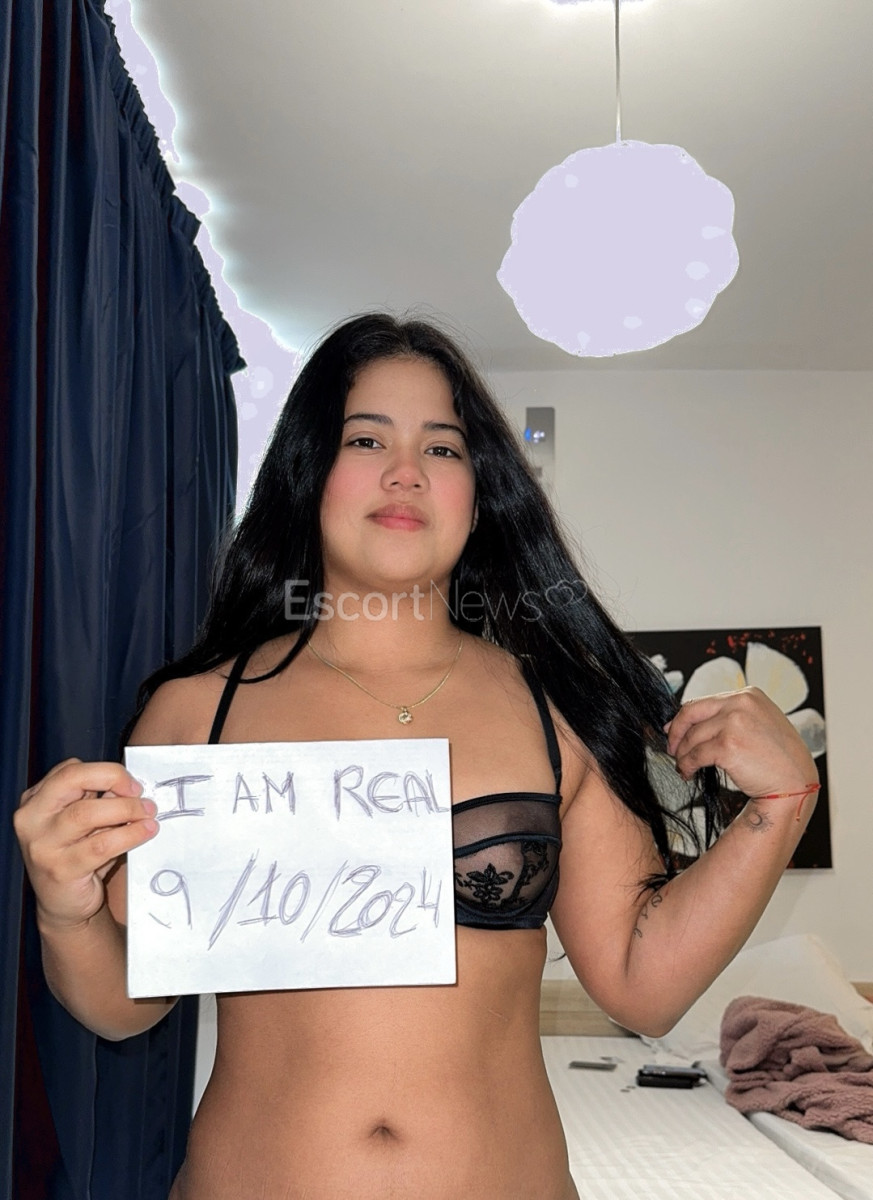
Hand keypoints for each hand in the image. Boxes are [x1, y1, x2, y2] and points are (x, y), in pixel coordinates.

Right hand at [14, 758, 157, 929]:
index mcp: (35, 800)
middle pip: (72, 781)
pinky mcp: (60, 869)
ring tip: (148, 815)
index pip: (69, 770)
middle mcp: (32, 819)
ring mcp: (42, 845)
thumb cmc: (76, 855)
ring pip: (86, 813)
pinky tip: (144, 832)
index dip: (106, 771)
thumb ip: (99, 799)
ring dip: (126, 809)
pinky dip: (129, 835)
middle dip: (114, 780)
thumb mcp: (82, 822)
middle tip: (141, 795)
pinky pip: (100, 845)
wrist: (63, 905)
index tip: (132, 783)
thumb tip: (131, 786)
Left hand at [663, 687, 817, 797]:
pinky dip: (686, 765)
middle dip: (676, 732)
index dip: (685, 718)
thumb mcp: (760, 723)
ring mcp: (734, 723)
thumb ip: (731, 717)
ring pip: (692, 737)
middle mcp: (741, 703)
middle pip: (690, 713)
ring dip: (682, 754)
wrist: (796, 784)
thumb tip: (694, 723)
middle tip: (671, 748)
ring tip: (682, 765)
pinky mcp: (728, 745)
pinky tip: (688, 772)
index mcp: (749, 694)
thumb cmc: (779, 759)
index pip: (704, 702)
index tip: (675, 730)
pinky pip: (695, 755)